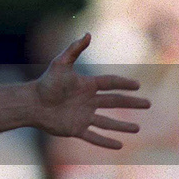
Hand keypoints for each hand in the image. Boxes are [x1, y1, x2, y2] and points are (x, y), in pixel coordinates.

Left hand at [31, 34, 149, 148]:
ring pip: (108, 122)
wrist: (31, 103)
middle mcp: (88, 101)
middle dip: (131, 103)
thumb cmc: (45, 83)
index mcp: (86, 85)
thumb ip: (74, 49)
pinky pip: (94, 137)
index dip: (124, 84)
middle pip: (114, 102)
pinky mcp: (76, 129)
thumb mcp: (60, 64)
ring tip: (137, 129)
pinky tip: (119, 146)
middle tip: (148, 104)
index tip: (138, 85)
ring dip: (122, 126)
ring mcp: (83, 116)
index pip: (110, 83)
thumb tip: (88, 33)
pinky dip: (106, 142)